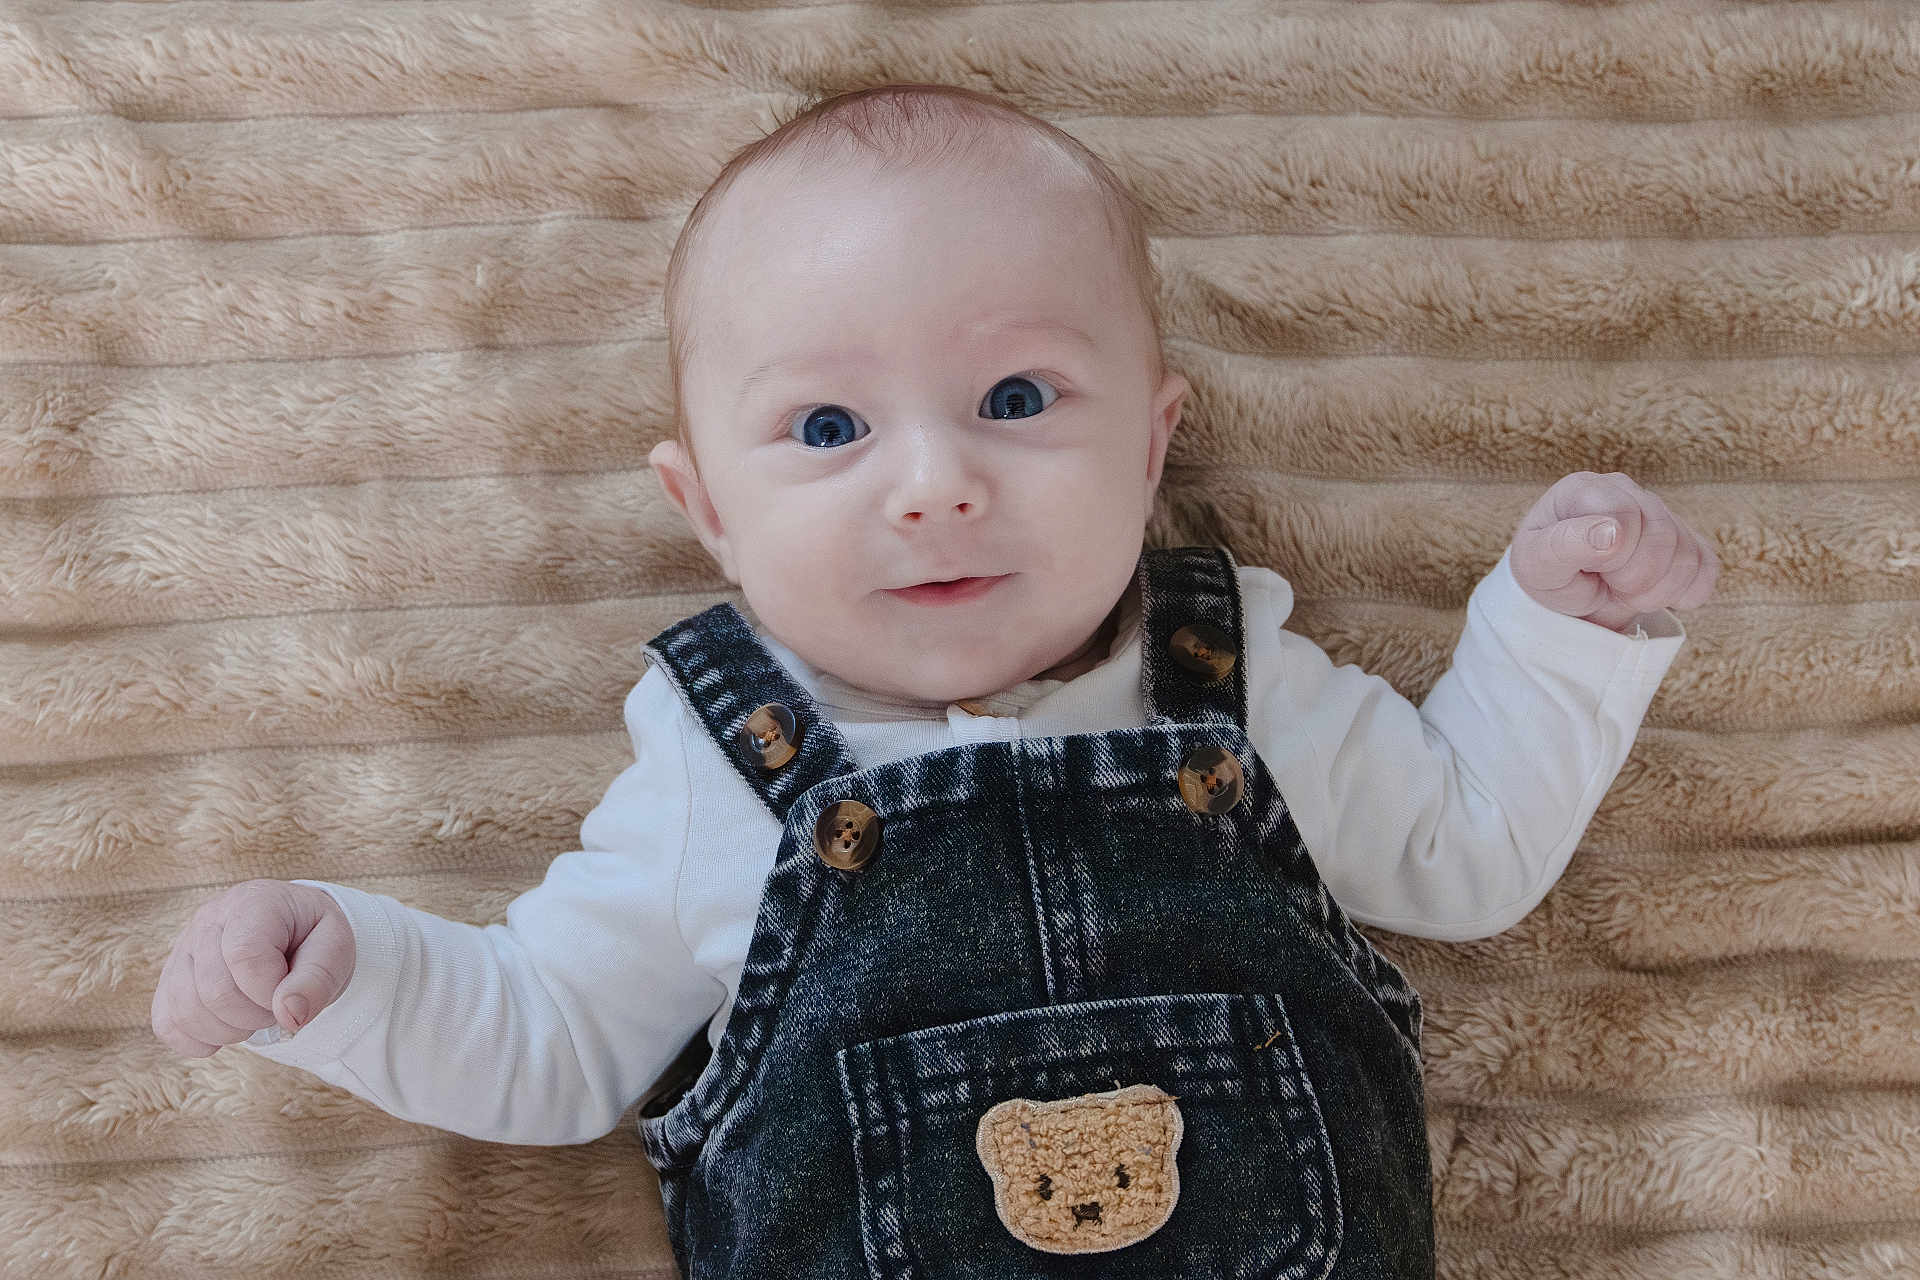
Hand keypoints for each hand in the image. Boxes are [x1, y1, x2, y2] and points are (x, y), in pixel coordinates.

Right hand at [151, 880, 354, 1057]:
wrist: (294, 932)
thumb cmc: (313, 938)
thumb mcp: (335, 948)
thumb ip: (318, 979)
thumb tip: (289, 1015)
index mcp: (254, 902)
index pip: (245, 956)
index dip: (269, 992)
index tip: (291, 997)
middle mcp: (209, 919)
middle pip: (215, 990)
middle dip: (254, 1016)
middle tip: (276, 1007)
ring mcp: (183, 948)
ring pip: (186, 1010)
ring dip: (228, 1031)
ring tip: (254, 1015)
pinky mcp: (169, 978)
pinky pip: (166, 1023)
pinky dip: (197, 1039)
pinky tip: (226, 1028)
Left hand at [1510, 471, 1719, 633]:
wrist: (1565, 598)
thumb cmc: (1547, 575)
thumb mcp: (1537, 566)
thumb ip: (1565, 545)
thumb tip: (1613, 531)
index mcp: (1585, 488)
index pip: (1624, 514)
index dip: (1614, 555)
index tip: (1591, 570)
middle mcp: (1626, 491)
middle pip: (1662, 535)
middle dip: (1635, 577)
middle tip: (1608, 585)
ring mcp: (1659, 513)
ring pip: (1688, 554)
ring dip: (1657, 591)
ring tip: (1623, 590)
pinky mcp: (1685, 539)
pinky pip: (1707, 567)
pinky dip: (1683, 593)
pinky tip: (1652, 592)